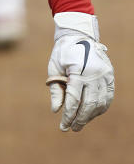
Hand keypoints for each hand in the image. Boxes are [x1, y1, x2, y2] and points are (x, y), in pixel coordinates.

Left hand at [46, 12, 113, 131]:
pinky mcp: (110, 76)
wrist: (78, 35)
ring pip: (100, 102)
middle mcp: (94, 74)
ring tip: (80, 123)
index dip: (69, 115)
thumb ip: (56, 89)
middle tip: (71, 128)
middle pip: (89, 104)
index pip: (74, 99)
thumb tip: (57, 110)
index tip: (63, 126)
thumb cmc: (62, 52)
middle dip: (79, 119)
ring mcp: (105, 75)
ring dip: (90, 116)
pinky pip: (108, 97)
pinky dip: (100, 107)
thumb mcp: (54, 68)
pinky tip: (91, 114)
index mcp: (78, 71)